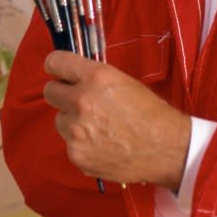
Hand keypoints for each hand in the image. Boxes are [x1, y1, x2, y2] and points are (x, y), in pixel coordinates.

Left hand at [43, 50, 190, 187]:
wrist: (167, 149)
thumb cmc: (151, 113)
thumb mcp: (124, 82)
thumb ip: (94, 78)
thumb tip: (73, 78)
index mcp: (95, 77)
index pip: (55, 62)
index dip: (55, 66)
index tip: (57, 71)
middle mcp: (81, 101)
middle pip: (49, 92)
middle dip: (62, 94)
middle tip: (80, 101)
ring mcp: (75, 130)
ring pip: (60, 120)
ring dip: (73, 121)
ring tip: (99, 128)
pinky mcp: (76, 154)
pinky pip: (70, 144)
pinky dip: (82, 144)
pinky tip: (103, 145)